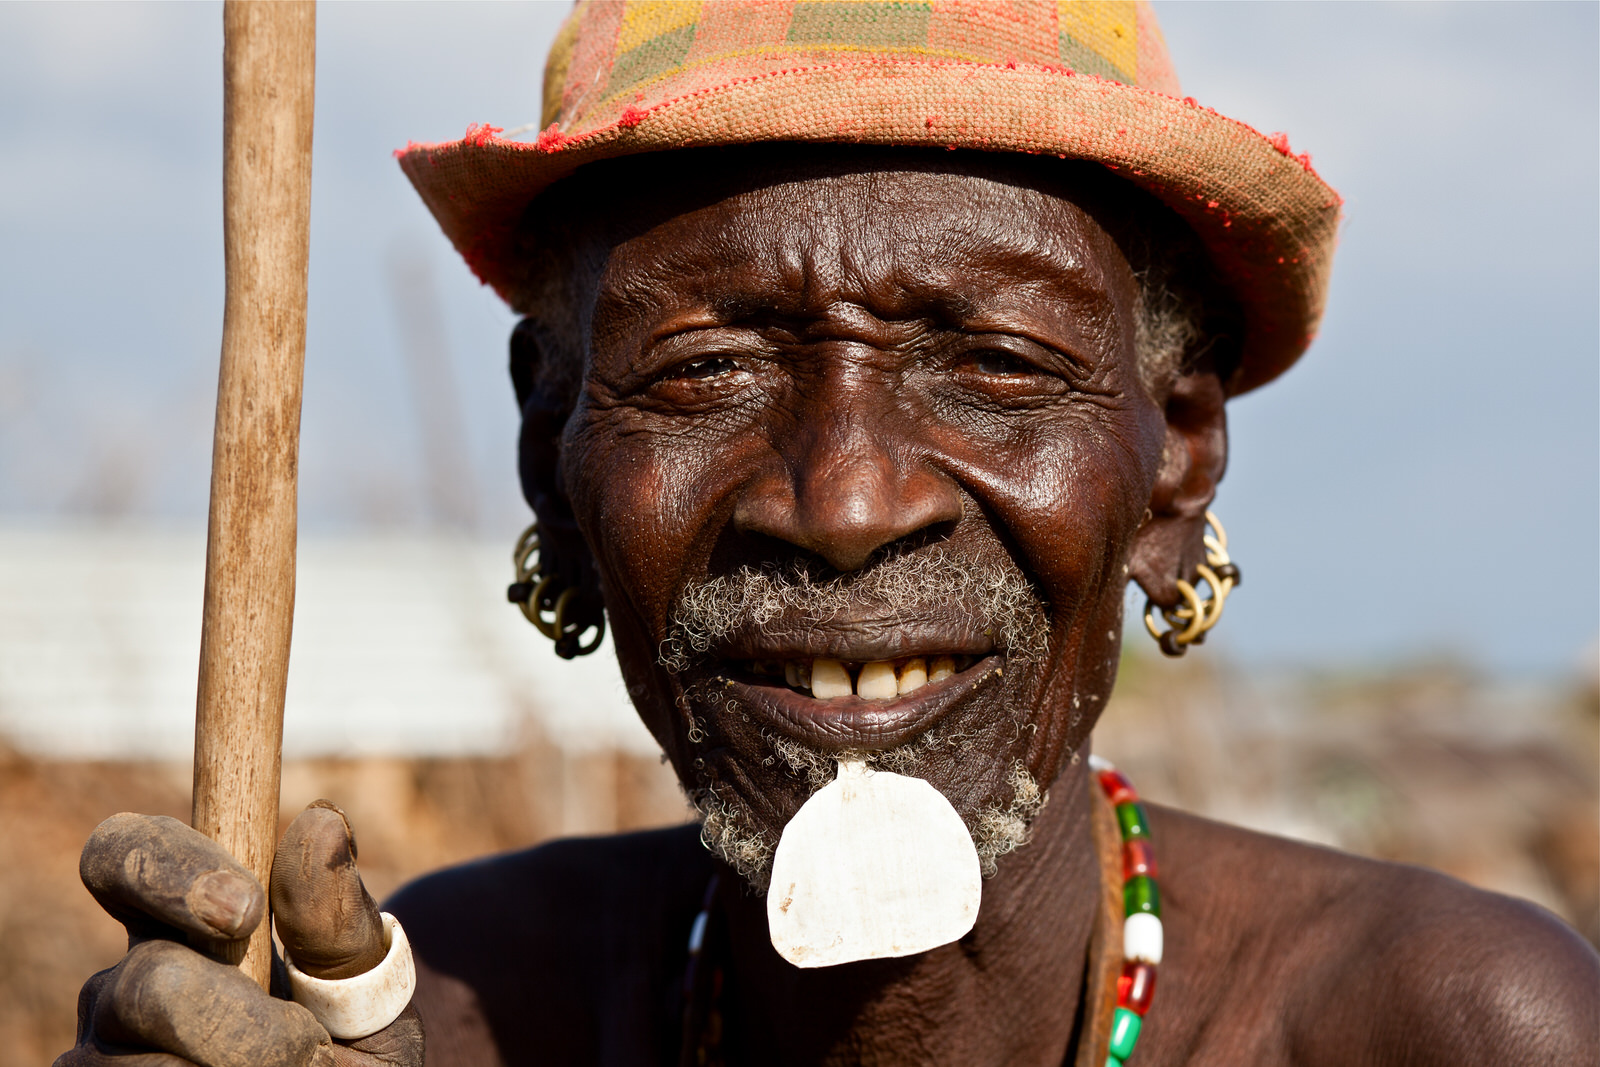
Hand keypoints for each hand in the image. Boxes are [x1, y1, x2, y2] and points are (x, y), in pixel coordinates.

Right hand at [56, 805, 422, 1066]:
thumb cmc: (353, 1031)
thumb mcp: (363, 976)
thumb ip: (335, 915)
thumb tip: (320, 823)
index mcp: (177, 919)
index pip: (119, 852)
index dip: (171, 869)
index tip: (247, 910)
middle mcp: (120, 982)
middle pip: (147, 980)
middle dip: (239, 1018)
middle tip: (305, 1042)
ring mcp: (103, 1054)